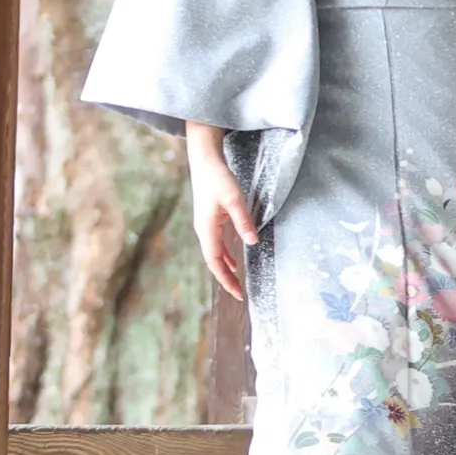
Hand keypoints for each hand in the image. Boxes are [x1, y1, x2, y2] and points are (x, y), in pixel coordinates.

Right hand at [187, 122, 257, 301]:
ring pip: (214, 253)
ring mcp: (205, 225)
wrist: (204, 160)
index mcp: (206, 228)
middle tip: (239, 293)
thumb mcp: (234, 198)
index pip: (215, 261)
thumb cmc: (218, 177)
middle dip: (226, 278)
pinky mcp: (209, 219)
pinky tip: (233, 259)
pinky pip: (216, 244)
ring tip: (237, 281)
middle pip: (213, 261)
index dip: (225, 279)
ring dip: (225, 267)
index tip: (238, 293)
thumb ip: (243, 221)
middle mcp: (203, 230)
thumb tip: (252, 242)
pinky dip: (225, 255)